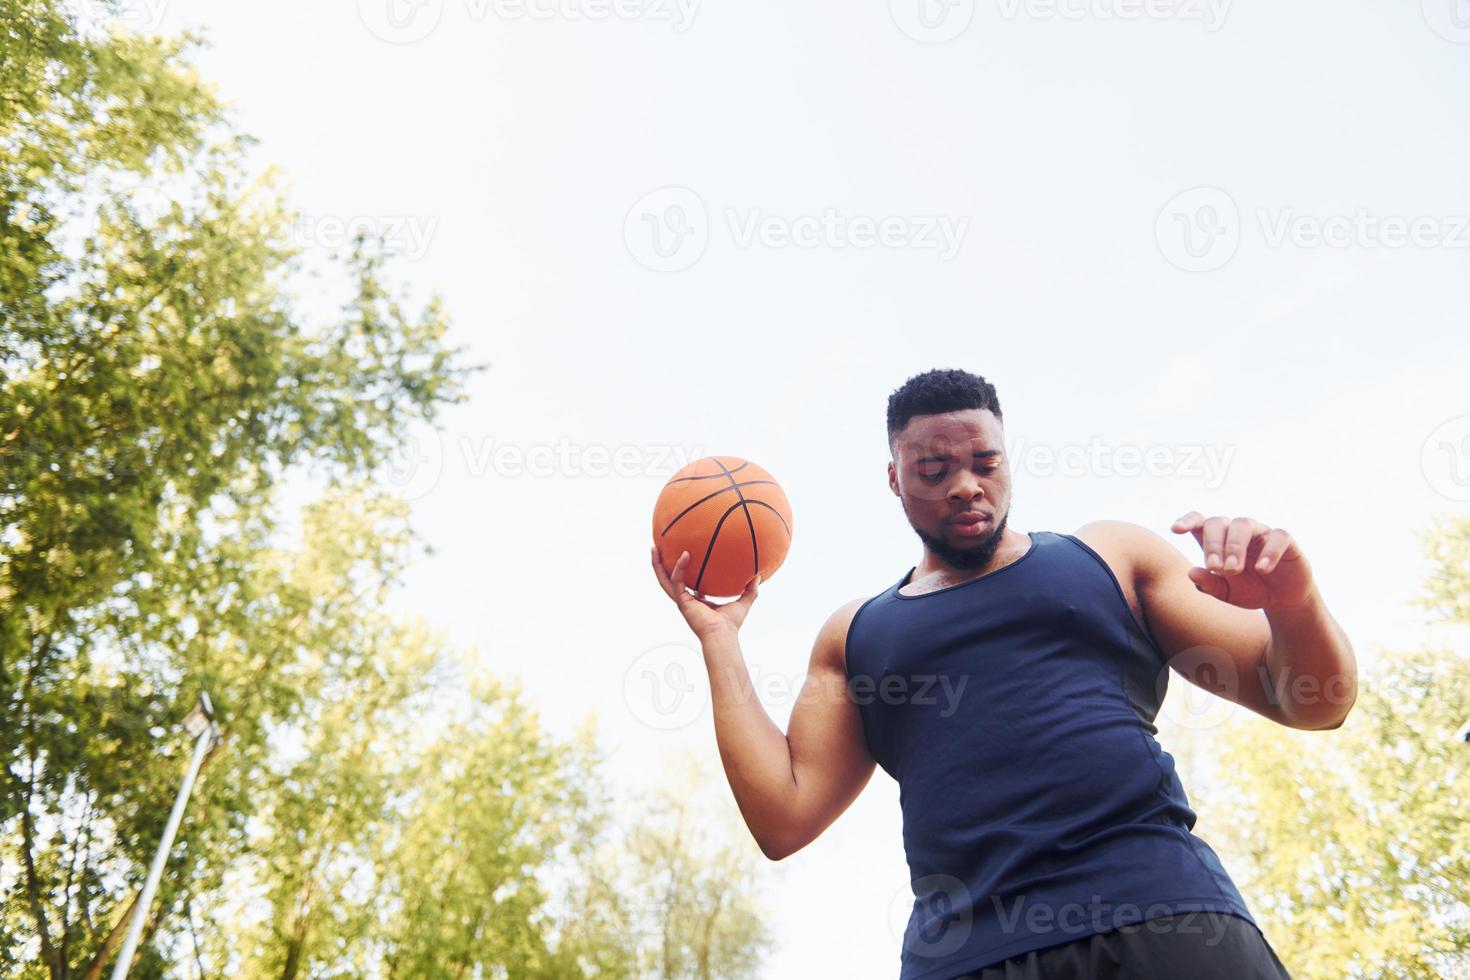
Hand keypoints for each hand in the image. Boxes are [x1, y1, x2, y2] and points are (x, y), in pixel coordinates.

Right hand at [650, 546, 759, 639]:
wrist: (723, 635)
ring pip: (664, 579)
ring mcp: (681, 600)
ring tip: (654, 548)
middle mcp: (686, 599)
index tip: (681, 558)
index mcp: (696, 601)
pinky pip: (677, 580)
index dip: (681, 572)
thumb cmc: (731, 624)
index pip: (685, 584)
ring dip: (657, 565)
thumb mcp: (743, 602)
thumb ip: (751, 590)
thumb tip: (759, 575)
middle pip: (668, 579)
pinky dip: (679, 567)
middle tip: (657, 549)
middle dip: (660, 565)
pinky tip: (684, 554)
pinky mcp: (682, 601)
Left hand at [1170, 512, 1316, 610]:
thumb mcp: (1226, 592)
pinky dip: (1269, 552)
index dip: (1187, 521)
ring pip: (1243, 524)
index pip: (1200, 521)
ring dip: (1235, 546)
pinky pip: (1277, 536)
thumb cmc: (1249, 589)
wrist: (1281, 599)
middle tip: (1215, 568)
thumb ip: (1208, 584)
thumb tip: (1191, 573)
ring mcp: (1260, 533)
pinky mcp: (1284, 540)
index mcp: (1218, 540)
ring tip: (1233, 569)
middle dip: (1213, 545)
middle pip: (1217, 522)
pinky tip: (1261, 569)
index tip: (1175, 530)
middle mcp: (1236, 531)